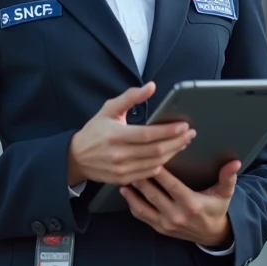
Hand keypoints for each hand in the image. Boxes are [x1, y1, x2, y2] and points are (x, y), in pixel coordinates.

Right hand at [67, 82, 195, 185]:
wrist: (76, 157)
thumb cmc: (94, 131)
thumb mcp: (109, 109)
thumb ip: (130, 97)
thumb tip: (151, 86)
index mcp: (116, 135)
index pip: (148, 134)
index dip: (168, 131)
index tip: (184, 126)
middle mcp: (119, 154)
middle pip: (156, 150)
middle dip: (177, 142)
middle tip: (190, 134)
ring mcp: (122, 169)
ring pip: (155, 163)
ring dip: (172, 153)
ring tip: (183, 143)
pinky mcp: (123, 179)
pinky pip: (148, 173)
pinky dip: (161, 164)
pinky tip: (168, 155)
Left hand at [121, 160, 239, 247]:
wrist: (212, 235)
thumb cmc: (216, 209)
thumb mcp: (225, 194)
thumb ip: (228, 177)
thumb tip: (235, 163)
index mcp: (191, 204)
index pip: (172, 186)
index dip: (160, 173)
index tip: (150, 159)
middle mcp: (177, 215)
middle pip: (153, 195)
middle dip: (141, 179)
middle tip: (130, 165)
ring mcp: (166, 224)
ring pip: (144, 207)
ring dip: (132, 193)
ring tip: (124, 178)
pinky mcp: (160, 229)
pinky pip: (142, 216)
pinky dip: (133, 205)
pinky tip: (127, 192)